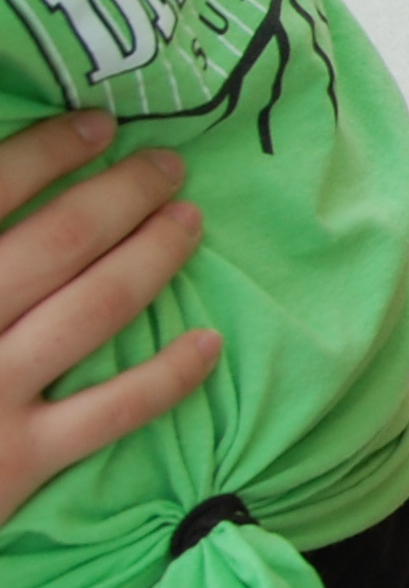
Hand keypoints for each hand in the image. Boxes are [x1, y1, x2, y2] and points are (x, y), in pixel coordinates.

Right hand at [0, 111, 218, 524]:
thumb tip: (6, 174)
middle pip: (56, 243)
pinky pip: (111, 412)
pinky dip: (167, 376)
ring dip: (151, 258)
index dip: (45, 153)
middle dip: (121, 195)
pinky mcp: (16, 461)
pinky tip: (209, 343)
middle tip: (169, 166)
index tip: (96, 126)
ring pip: (94, 310)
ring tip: (189, 223)